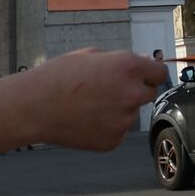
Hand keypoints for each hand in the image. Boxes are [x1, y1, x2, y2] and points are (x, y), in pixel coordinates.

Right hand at [32, 50, 168, 150]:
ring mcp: (124, 120)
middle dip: (134, 91)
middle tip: (107, 90)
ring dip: (118, 109)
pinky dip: (107, 126)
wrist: (34, 107)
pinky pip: (118, 130)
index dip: (149, 73)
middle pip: (148, 94)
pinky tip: (85, 119)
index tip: (142, 76)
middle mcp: (132, 94)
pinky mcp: (114, 140)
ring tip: (88, 105)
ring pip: (130, 113)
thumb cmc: (58, 76)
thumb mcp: (90, 55)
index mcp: (129, 68)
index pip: (159, 73)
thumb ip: (120, 60)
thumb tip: (144, 63)